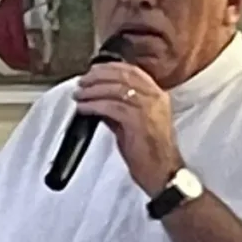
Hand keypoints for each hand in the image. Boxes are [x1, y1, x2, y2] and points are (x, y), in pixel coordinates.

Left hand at [74, 62, 182, 196]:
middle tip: (82, 81)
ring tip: (78, 95)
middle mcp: (155, 97)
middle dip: (98, 76)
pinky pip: (111, 106)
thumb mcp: (133, 123)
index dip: (110, 68)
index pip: (132, 71)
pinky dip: (94, 105)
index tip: (93, 70)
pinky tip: (83, 108)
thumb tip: (98, 99)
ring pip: (115, 89)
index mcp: (157, 95)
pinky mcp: (138, 121)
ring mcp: (148, 108)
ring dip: (93, 90)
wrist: (163, 174)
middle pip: (123, 76)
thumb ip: (118, 109)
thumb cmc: (150, 153)